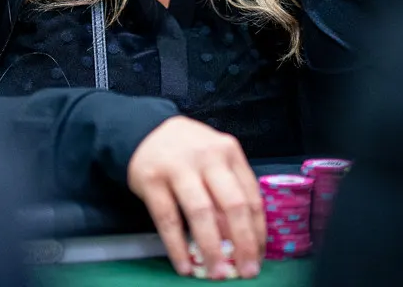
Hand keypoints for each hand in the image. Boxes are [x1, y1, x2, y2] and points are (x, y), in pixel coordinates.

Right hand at [127, 117, 263, 278]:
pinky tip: (184, 267)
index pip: (250, 196)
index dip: (257, 230)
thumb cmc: (189, 151)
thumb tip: (243, 238)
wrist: (144, 130)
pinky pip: (167, 219)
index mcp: (228, 152)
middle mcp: (207, 157)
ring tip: (217, 273)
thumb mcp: (215, 157)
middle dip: (243, 242)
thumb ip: (229, 187)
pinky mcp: (152, 180)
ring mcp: (178, 167)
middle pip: (231, 204)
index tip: (258, 256)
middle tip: (246, 271)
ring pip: (201, 213)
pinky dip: (177, 247)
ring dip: (211, 248)